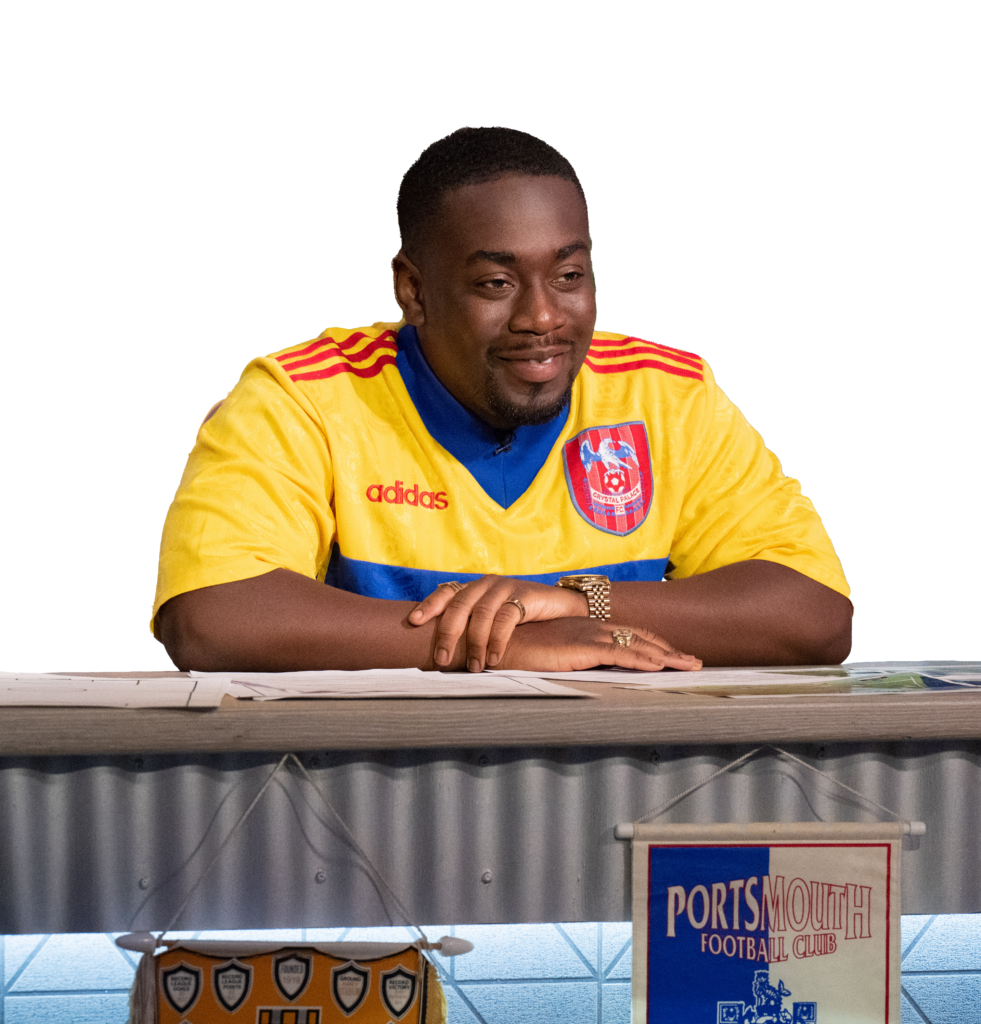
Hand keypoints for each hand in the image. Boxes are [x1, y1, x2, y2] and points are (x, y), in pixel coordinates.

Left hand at [409, 576, 587, 670]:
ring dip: (475, 643)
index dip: (429, 606)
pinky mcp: (524, 595)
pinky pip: (505, 618)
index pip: (446, 593)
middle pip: (459, 605)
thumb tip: (445, 652)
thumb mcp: (493, 620)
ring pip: (481, 614)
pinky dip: (497, 640)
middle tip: (442, 659)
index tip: (413, 621)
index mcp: (474, 588)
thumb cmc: (523, 618)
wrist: (561, 607)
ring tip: (474, 666)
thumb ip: (473, 626)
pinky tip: (494, 657)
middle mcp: (486, 584)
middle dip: (448, 633)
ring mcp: (505, 587)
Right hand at [496, 617, 701, 672]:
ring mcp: (588, 636)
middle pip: (640, 637)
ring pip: (637, 644)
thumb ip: (571, 660)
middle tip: (694, 662)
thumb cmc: (518, 649)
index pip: (628, 634)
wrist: (497, 641)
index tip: (672, 655)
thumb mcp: (551, 654)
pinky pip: (619, 654)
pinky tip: (660, 666)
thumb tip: (585, 674)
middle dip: (669, 650)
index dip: (652, 644)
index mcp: (586, 628)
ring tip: (690, 665)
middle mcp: (592, 628)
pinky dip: (642, 660)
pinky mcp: (581, 647)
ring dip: (666, 655)